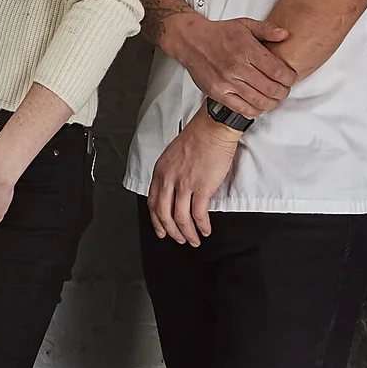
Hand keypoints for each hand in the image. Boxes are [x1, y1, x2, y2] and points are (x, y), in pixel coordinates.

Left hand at [147, 113, 240, 246]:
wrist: (213, 127)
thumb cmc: (198, 137)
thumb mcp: (173, 155)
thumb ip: (170, 173)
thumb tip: (174, 191)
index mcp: (160, 171)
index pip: (153, 203)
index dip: (156, 221)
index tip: (161, 230)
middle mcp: (169, 179)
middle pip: (164, 215)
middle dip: (171, 232)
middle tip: (178, 240)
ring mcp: (184, 184)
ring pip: (180, 218)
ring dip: (187, 233)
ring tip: (194, 240)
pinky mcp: (201, 187)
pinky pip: (199, 214)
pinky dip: (202, 226)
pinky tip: (206, 230)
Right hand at [167, 14, 295, 116]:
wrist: (191, 41)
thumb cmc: (218, 34)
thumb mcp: (244, 24)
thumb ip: (266, 29)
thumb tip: (284, 34)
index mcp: (246, 49)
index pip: (277, 70)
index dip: (289, 78)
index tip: (290, 77)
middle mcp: (236, 67)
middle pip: (270, 88)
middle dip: (283, 92)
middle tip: (284, 89)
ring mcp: (226, 82)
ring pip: (258, 101)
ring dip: (271, 103)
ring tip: (274, 98)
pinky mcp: (217, 93)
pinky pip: (241, 108)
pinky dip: (254, 110)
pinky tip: (258, 105)